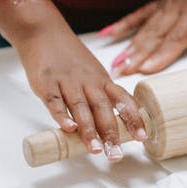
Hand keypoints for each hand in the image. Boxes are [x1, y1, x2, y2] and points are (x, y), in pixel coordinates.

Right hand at [17, 27, 145, 161]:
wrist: (43, 32)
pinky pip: (55, 101)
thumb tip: (111, 127)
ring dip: (90, 130)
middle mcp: (88, 82)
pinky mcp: (46, 83)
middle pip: (103, 109)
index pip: (123, 100)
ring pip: (81, 108)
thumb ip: (100, 96)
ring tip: (97, 149)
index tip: (142, 137)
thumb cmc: (69, 58)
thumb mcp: (92, 73)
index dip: (134, 119)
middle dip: (112, 134)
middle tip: (116, 154)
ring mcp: (67, 82)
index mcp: (102, 80)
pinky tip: (69, 129)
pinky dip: (61, 116)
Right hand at [100, 0, 186, 75]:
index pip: (177, 37)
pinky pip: (141, 13)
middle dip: (137, 56)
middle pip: (156, 36)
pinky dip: (125, 23)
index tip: (146, 69)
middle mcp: (179, 6)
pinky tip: (108, 33)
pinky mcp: (166, 1)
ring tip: (114, 63)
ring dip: (130, 46)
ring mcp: (169, 3)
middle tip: (121, 73)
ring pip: (146, 28)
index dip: (161, 54)